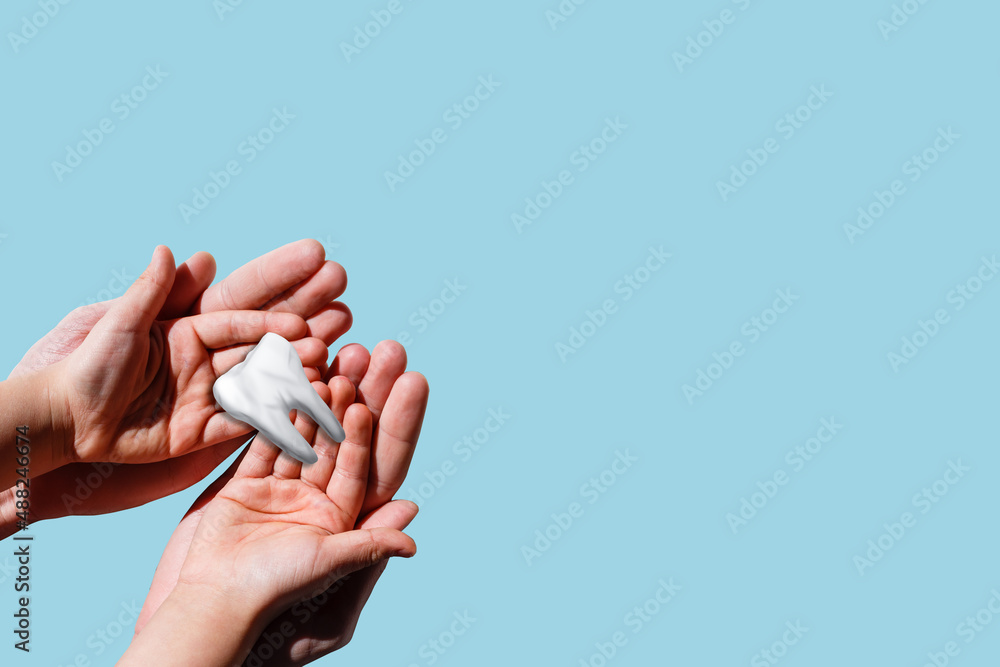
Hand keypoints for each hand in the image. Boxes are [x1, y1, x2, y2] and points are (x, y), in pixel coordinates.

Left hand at [1, 240, 350, 527]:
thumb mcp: (117, 324)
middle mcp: (203, 363)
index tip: (307, 316)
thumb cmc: (85, 366)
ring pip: (259, 385)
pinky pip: (240, 427)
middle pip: (260, 347)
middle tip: (340, 323)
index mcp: (188, 331)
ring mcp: (205, 398)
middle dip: (300, 336)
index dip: (274, 316)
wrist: (64, 421)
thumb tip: (173, 250)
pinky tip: (304, 412)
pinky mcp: (199, 434)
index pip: (241, 319)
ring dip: (294, 376)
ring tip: (331, 368)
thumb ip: (150, 292)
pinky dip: (271, 420)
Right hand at [137, 340, 428, 665]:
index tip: (370, 401)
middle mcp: (312, 500)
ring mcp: (278, 491)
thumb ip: (368, 548)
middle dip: (346, 403)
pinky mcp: (244, 486)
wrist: (214, 599)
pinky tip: (280, 382)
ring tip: (320, 365)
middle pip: (335, 442)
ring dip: (310, 403)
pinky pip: (261, 444)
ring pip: (299, 438)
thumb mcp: (328, 564)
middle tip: (358, 361)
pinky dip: (270, 416)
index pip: (363, 466)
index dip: (368, 432)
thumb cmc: (276, 589)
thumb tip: (413, 540)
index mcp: (339, 518)